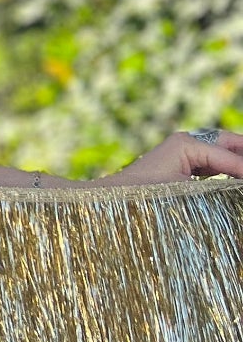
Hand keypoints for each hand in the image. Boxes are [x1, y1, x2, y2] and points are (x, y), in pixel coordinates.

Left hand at [88, 129, 242, 185]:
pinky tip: (237, 178)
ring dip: (238, 160)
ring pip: (223, 150)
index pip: (230, 156)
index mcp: (187, 145)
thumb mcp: (186, 193)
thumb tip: (236, 183)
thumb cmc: (144, 196)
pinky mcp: (183, 162)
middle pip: (230, 143)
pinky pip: (214, 160)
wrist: (111, 199)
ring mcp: (184, 150)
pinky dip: (230, 167)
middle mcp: (187, 142)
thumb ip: (219, 187)